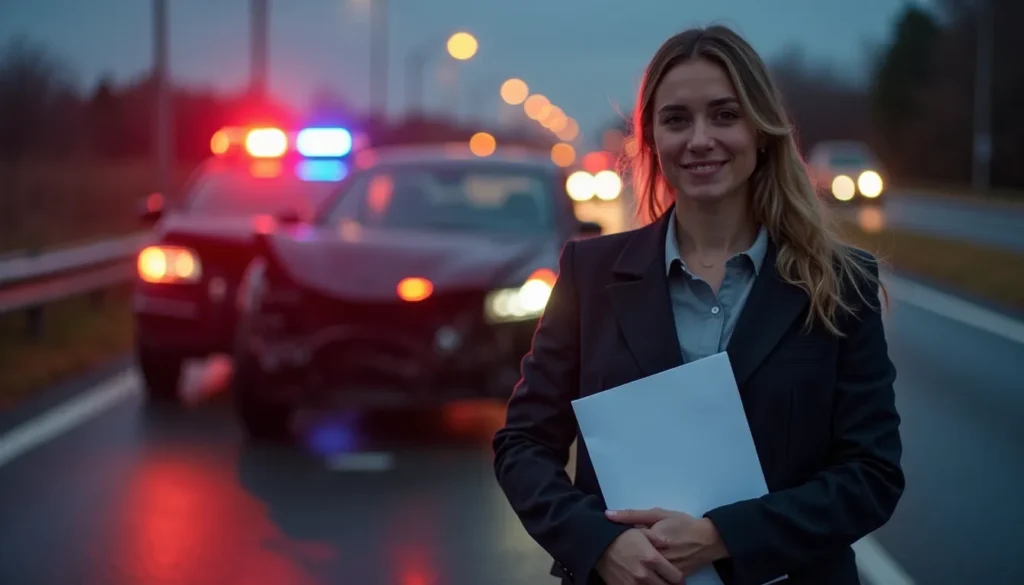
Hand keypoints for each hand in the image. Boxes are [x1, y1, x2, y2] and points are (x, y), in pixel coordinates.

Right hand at [595, 528, 684, 584]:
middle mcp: (645, 575)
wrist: (597, 545)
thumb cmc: (621, 536)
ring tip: (655, 582)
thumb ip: (659, 538)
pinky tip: (643, 584)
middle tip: (668, 581)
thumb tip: (669, 543)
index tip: (677, 578)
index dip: (679, 579)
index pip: (677, 577)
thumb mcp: (642, 531)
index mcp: (652, 559)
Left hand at [606, 508, 727, 576]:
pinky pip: (659, 581)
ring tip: (636, 565)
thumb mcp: (658, 514)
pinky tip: (648, 572)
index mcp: (651, 542)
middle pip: (635, 564)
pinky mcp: (677, 578)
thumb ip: (632, 515)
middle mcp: (660, 559)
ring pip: (646, 576)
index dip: (622, 546)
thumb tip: (608, 514)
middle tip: (629, 557)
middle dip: (630, 561)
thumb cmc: (682, 524)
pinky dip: (652, 577)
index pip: (627, 547)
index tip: (620, 546)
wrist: (708, 538)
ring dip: (639, 571)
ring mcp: (669, 570)